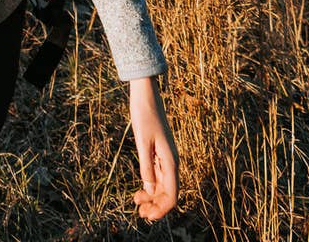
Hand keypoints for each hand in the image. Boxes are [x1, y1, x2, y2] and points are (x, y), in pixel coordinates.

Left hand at [129, 76, 178, 220]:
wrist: (146, 94)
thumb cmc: (143, 114)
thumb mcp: (142, 141)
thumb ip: (146, 165)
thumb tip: (150, 189)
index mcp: (171, 161)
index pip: (171, 195)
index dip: (161, 209)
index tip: (146, 215)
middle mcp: (172, 161)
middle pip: (168, 193)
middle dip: (156, 206)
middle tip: (139, 213)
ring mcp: (166, 157)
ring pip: (164, 185)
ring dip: (153, 197)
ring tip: (137, 203)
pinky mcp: (160, 152)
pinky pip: (159, 175)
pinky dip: (151, 185)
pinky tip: (141, 190)